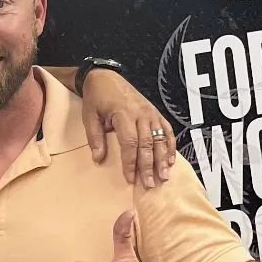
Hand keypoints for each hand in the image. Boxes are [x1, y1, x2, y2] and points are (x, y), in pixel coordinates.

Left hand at [78, 70, 174, 187]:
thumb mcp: (89, 116)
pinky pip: (167, 130)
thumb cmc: (96, 98)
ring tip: (164, 176)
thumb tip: (98, 159)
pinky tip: (171, 160)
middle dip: (149, 166)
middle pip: (147, 143)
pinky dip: (170, 146)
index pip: (130, 143)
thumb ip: (95, 138)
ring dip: (163, 159)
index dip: (131, 162)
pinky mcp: (156, 112)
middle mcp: (141, 113)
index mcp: (124, 113)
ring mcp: (151, 112)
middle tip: (149, 184)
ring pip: (160, 138)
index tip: (130, 178)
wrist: (105, 77)